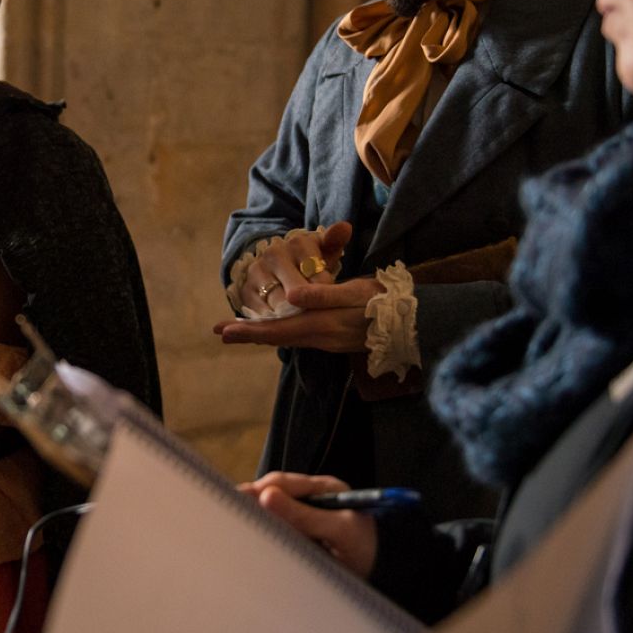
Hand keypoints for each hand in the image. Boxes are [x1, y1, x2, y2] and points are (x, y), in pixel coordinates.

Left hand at [214, 276, 379, 351]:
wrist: (414, 321)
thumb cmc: (386, 301)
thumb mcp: (356, 292)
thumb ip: (324, 295)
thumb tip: (292, 296)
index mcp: (324, 324)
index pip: (278, 329)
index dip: (249, 330)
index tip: (222, 330)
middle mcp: (321, 337)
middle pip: (278, 336)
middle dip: (248, 333)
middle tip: (218, 330)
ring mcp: (328, 340)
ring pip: (287, 337)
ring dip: (262, 333)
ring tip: (237, 329)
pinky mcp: (334, 338)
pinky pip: (299, 336)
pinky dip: (280, 332)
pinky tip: (273, 327)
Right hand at [237, 221, 352, 314]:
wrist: (274, 267)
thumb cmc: (308, 262)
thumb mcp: (324, 250)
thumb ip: (335, 240)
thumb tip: (345, 228)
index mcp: (298, 243)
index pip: (319, 278)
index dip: (326, 295)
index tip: (329, 299)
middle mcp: (274, 254)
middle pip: (297, 293)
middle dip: (308, 308)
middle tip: (316, 315)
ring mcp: (257, 272)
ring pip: (280, 305)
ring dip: (292, 317)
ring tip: (302, 320)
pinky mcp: (245, 290)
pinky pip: (263, 314)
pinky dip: (274, 321)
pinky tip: (285, 322)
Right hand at [239, 472, 377, 575]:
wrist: (384, 576)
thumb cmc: (367, 548)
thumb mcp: (338, 530)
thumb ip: (304, 515)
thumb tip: (265, 496)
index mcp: (324, 488)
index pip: (284, 482)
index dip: (261, 490)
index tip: (240, 499)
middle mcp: (312, 498)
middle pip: (273, 494)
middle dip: (253, 502)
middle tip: (229, 511)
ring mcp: (305, 517)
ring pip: (272, 512)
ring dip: (257, 518)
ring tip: (234, 525)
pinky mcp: (301, 535)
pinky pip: (277, 530)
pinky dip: (265, 533)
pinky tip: (252, 539)